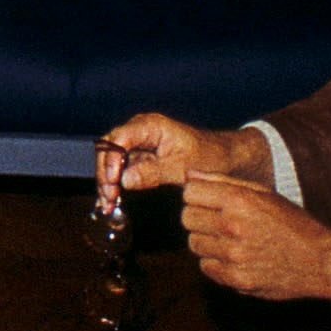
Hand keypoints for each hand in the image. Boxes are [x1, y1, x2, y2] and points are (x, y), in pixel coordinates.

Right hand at [97, 112, 269, 200]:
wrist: (224, 158)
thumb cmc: (208, 156)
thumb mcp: (182, 166)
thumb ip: (153, 172)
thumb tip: (124, 180)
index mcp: (150, 126)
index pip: (119, 139)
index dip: (111, 160)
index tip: (113, 182)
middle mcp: (139, 131)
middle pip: (109, 148)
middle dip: (105, 174)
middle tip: (108, 198)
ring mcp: (138, 144)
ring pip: (111, 160)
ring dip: (107, 181)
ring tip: (107, 204)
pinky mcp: (140, 158)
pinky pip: (121, 169)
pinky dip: (115, 184)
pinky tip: (112, 201)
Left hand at [180, 174, 330, 300]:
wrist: (322, 261)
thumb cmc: (292, 223)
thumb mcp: (264, 193)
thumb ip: (223, 181)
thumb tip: (189, 173)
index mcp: (240, 200)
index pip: (189, 192)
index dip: (197, 195)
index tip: (208, 200)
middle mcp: (233, 226)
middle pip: (187, 217)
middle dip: (199, 217)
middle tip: (219, 221)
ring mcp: (234, 255)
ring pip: (194, 243)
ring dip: (207, 240)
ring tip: (230, 240)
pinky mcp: (236, 279)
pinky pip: (206, 266)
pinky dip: (216, 262)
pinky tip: (235, 257)